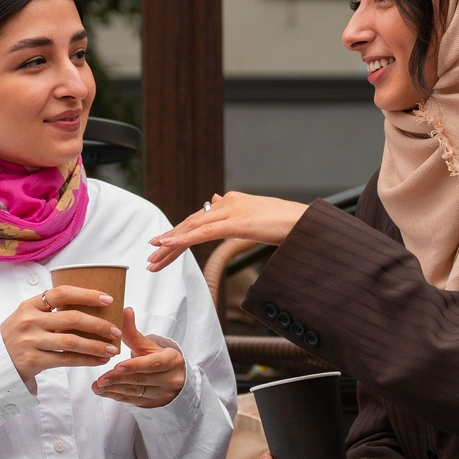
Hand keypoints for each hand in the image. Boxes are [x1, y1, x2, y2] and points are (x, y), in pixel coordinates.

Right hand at [1, 285, 123, 390]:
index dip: (87, 294)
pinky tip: (99, 360)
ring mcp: (30, 341)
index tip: (108, 299)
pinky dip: (86, 360)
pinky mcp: (33, 360)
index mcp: (29, 305)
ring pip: (72, 342)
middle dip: (98, 324)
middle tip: (115, 331)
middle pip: (71, 319)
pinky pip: (66, 360)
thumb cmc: (19, 336)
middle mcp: (29, 321)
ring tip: (112, 349)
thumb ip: (50, 310)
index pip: (62, 293)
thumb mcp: (27, 316)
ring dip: (96, 345)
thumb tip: (89, 305)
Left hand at [92, 309, 185, 408]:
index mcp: (172, 360)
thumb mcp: (147, 345)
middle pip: (141, 379)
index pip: (152, 364)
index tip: (116, 367)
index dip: (133, 366)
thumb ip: (133, 332)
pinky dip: (116, 396)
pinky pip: (133, 401)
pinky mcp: (154, 404)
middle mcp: (171, 378)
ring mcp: (163, 394)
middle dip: (118, 379)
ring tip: (97, 386)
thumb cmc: (157, 358)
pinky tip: (103, 392)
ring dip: (113, 389)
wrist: (171, 377)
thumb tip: (125, 309)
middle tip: (99, 379)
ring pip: (135, 391)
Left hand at [146, 192, 309, 271]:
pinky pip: (204, 232)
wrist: (308, 223)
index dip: (179, 233)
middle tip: (151, 257)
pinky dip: (184, 239)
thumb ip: (234, 212)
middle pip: (191, 223)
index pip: (198, 220)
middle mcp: (228, 202)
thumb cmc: (287, 224)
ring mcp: (232, 210)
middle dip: (169, 241)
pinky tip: (169, 244)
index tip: (162, 246)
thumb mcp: (256, 217)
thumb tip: (215, 200)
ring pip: (192, 227)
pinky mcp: (237, 222)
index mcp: (232, 202)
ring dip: (170, 243)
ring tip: (153, 257)